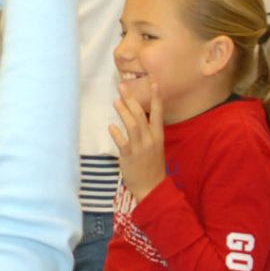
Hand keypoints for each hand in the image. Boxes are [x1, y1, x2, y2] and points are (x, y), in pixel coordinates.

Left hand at [109, 78, 165, 200]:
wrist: (152, 187)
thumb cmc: (151, 166)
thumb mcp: (155, 146)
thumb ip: (148, 132)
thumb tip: (138, 116)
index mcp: (158, 135)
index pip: (158, 113)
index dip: (156, 98)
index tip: (154, 83)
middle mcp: (150, 139)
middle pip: (141, 115)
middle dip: (132, 99)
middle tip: (122, 86)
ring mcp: (140, 147)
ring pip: (132, 126)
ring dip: (124, 112)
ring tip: (115, 101)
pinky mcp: (130, 156)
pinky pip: (123, 143)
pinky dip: (117, 134)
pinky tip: (111, 126)